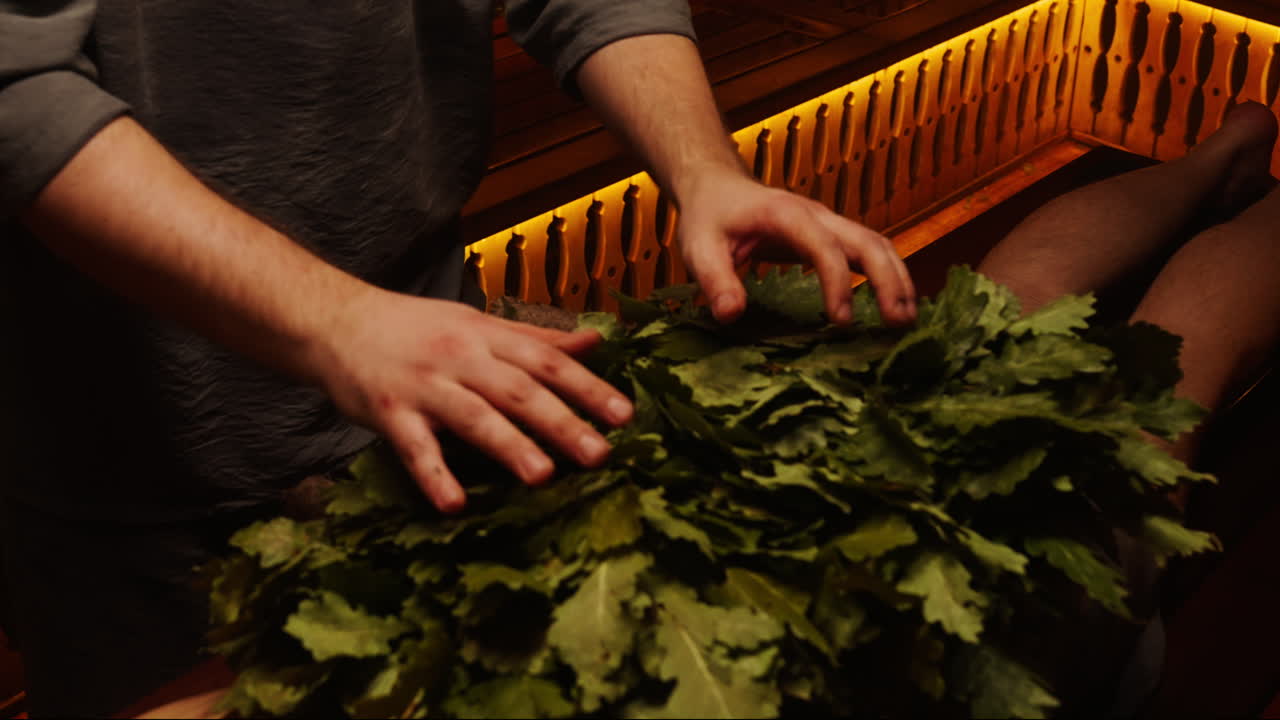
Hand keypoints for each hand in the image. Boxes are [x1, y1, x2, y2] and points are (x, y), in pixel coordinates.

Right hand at [314, 289, 633, 512]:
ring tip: (542, 475)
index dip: (587, 387)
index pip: (547, 362)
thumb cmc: (415, 328)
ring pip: (473, 416)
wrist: (336, 321)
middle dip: (561, 422)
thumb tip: (594, 342)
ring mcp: (425, 386)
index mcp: (487, 336)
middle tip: (599, 454)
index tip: (624, 415)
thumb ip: (535, 337)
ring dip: (509, 445)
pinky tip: (454, 505)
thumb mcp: (477, 323)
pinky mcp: (390, 412)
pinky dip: (434, 475)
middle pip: (519, 390)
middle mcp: (461, 358)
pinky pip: (415, 447)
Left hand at [676, 167, 916, 325]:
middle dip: (888, 280)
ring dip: (898, 279)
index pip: (823, 247)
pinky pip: (870, 251)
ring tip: (908, 320)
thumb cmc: (709, 217)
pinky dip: (889, 275)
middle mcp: (816, 215)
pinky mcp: (833, 235)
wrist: (718, 187)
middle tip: (899, 322)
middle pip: (867, 241)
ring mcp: (829, 223)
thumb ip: (714, 280)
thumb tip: (731, 315)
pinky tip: (896, 305)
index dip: (836, 283)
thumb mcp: (699, 248)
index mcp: (785, 215)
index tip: (840, 321)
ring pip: (877, 244)